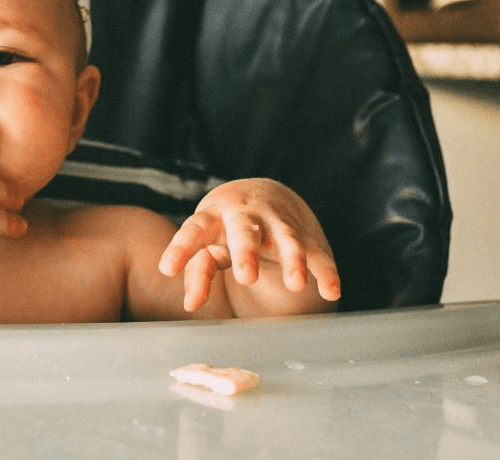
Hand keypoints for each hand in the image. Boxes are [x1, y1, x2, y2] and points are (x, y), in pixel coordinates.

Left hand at [157, 178, 340, 313]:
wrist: (261, 194)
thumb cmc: (222, 226)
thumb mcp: (206, 242)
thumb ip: (198, 271)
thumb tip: (190, 304)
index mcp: (213, 216)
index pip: (193, 230)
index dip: (181, 249)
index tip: (167, 269)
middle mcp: (246, 217)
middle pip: (245, 230)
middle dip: (247, 252)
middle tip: (246, 276)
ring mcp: (277, 224)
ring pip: (287, 239)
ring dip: (293, 259)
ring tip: (296, 284)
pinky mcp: (305, 236)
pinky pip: (318, 254)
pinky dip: (326, 271)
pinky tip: (332, 292)